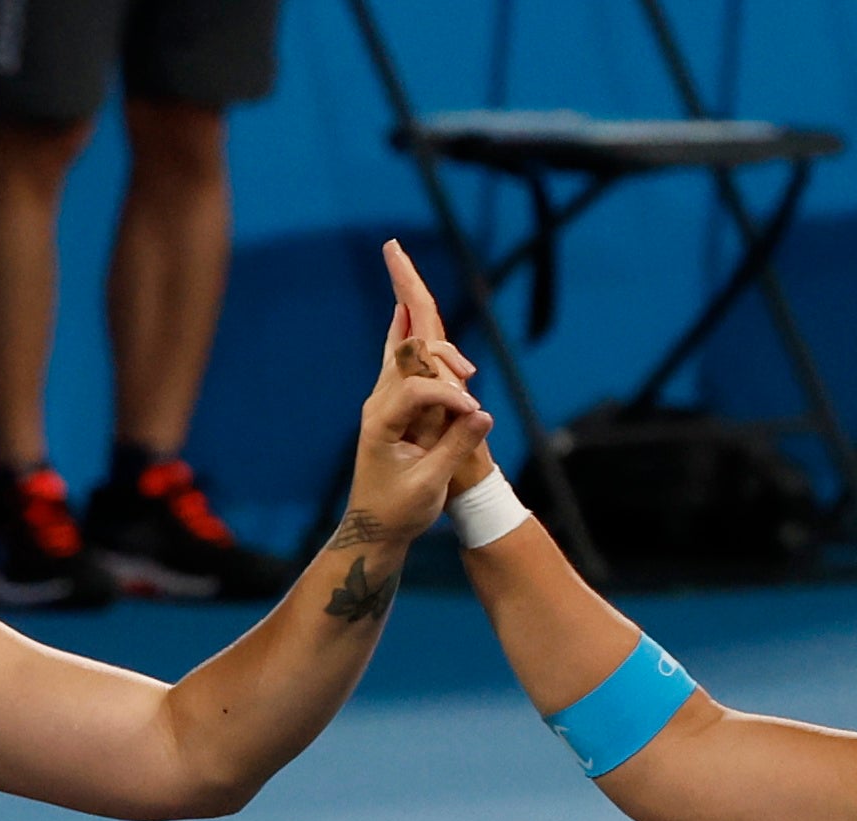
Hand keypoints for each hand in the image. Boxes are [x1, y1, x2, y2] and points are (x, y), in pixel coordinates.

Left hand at [342, 241, 492, 542]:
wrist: (373, 531)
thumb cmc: (400, 513)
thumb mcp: (428, 485)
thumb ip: (455, 447)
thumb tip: (482, 414)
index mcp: (384, 422)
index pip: (419, 386)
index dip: (448, 394)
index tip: (474, 415)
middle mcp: (380, 405)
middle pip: (401, 345)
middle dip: (410, 303)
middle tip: (397, 253)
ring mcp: (384, 404)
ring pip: (399, 346)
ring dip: (410, 310)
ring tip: (398, 264)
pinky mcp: (394, 409)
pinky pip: (401, 360)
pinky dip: (409, 332)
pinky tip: (405, 312)